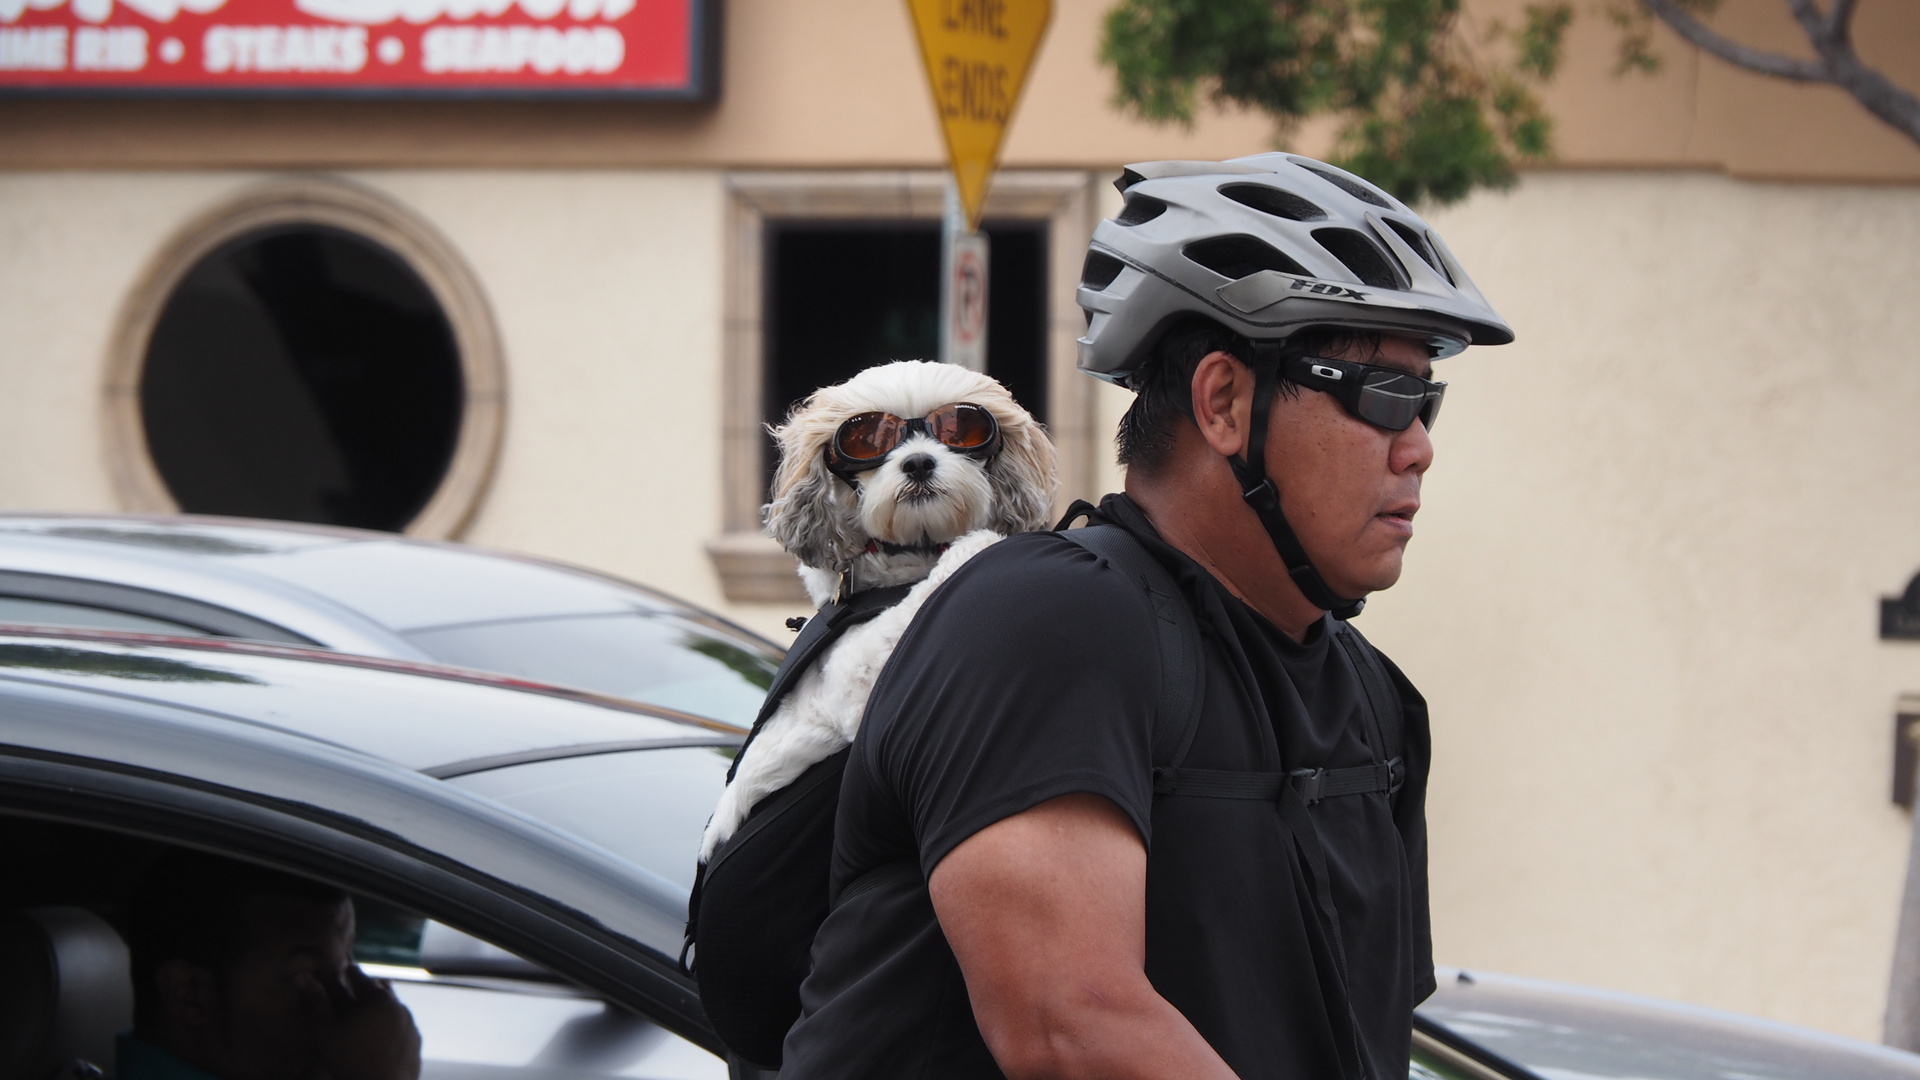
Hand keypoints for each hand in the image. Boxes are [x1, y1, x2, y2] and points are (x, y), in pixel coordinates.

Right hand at [302, 965, 422, 1079]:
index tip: (344, 968)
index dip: (349, 973)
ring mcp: (410, 1025)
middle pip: (381, 989)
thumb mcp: (326, 1031)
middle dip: (367, 987)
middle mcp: (399, 1006)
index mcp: (377, 998)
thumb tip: (302, 976)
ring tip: (369, 1011)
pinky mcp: (416, 1043)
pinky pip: (402, 1027)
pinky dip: (392, 1026)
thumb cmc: (349, 1058)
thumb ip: (316, 1002)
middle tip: (357, 985)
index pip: (360, 977)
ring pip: (394, 1008)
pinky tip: (383, 1034)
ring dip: (381, 1006)